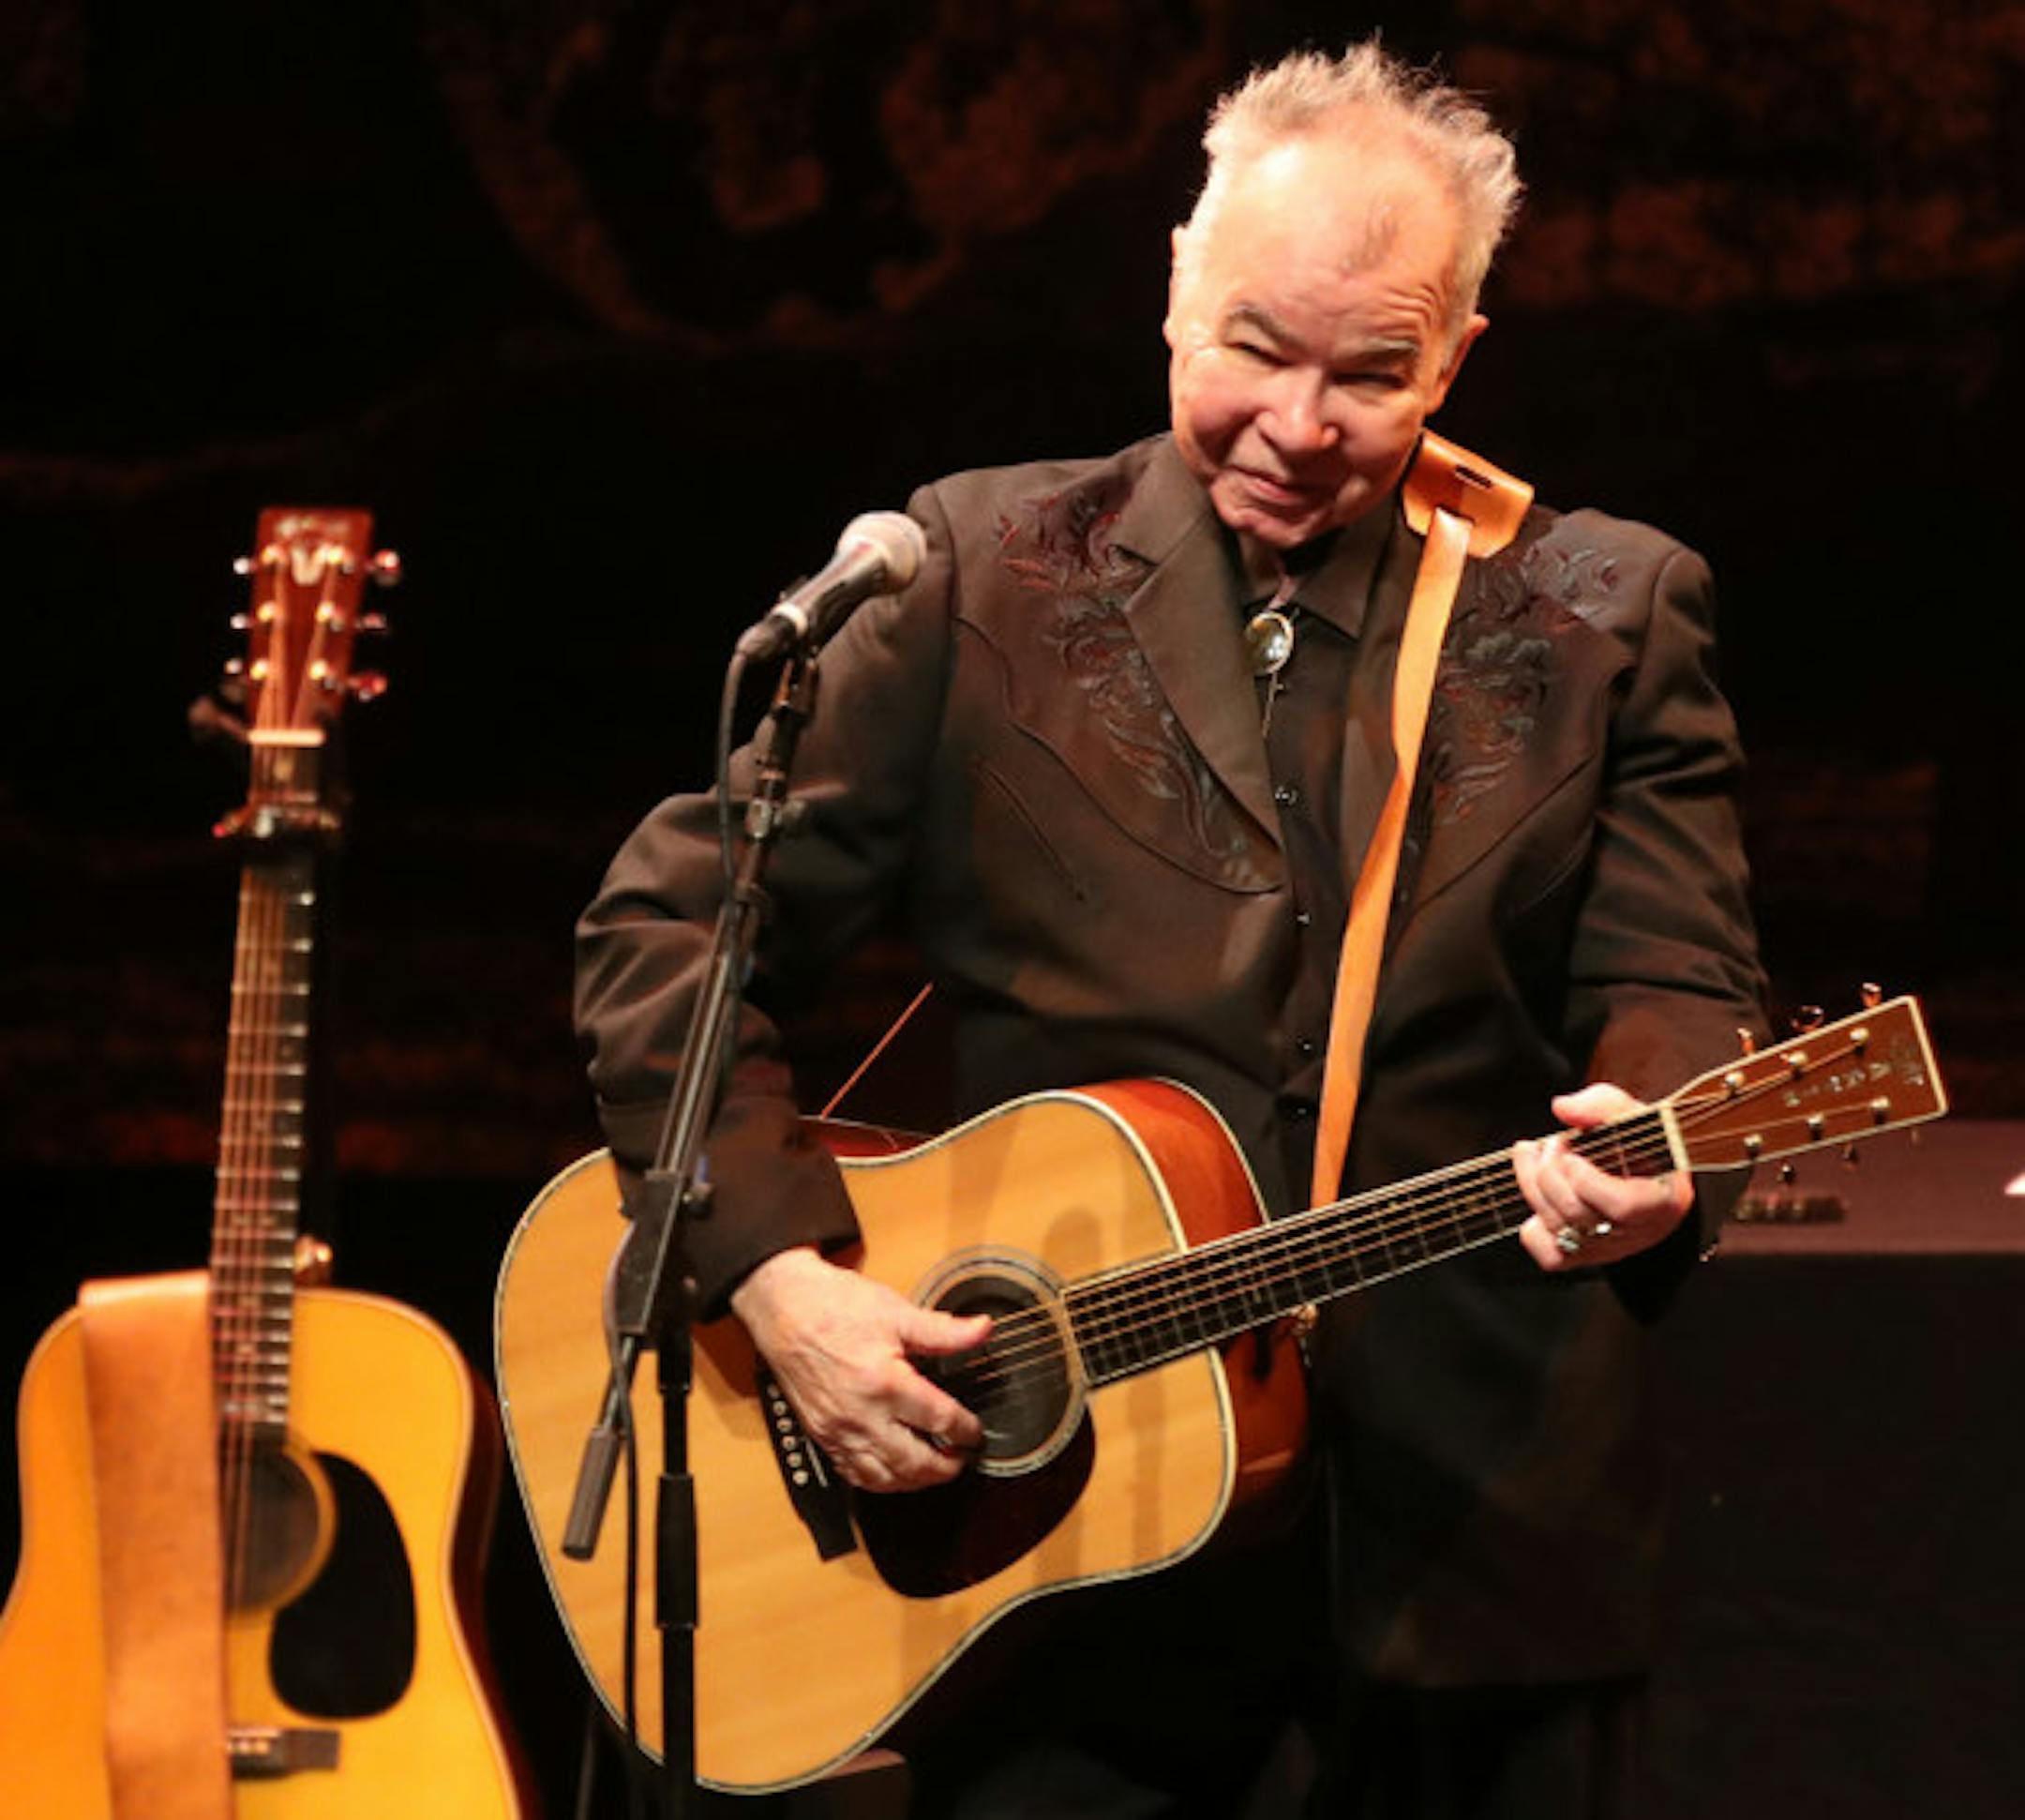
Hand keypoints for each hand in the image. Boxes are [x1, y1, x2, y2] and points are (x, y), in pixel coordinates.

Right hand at [729, 1246, 990, 1491]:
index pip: (940, 1420)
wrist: (783, 1307)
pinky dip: (879, 1481)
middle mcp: (861, 1415)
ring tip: (934, 1470)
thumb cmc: (834, 1306)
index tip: (975, 1432)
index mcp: (885, 1382)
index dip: (966, 1430)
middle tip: (961, 1460)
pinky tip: (893, 1473)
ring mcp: (837, 1430)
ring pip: (883, 1477)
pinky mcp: (820, 1435)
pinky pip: (853, 1474)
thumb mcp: (896, 1311)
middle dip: (945, 1468)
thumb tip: (983, 1330)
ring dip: (914, 1482)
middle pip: (913, 1462)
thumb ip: (944, 1330)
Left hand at [1512, 1083, 1692, 1271]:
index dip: (1586, 1178)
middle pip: (1578, 1214)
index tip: (1571, 1148)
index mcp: (1663, 1200)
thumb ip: (1602, 1105)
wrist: (1647, 1174)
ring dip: (1533, 1186)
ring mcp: (1610, 1249)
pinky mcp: (1586, 1258)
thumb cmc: (1643, 1146)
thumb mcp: (1633, 1116)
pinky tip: (1542, 1197)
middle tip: (1550, 1144)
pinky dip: (1534, 1229)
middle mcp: (1638, 1232)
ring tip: (1535, 1156)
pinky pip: (1550, 1257)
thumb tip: (1563, 1108)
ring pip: (1558, 1231)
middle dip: (1549, 1172)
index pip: (1622, 1205)